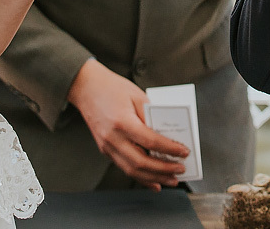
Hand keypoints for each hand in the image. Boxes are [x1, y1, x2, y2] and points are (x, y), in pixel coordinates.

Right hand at [67, 59, 188, 189]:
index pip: (150, 141)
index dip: (169, 149)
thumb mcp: (137, 95)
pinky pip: (124, 167)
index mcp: (122, 122)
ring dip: (154, 178)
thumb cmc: (111, 88)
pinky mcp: (105, 150)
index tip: (184, 152)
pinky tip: (153, 181)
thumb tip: (168, 133)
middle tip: (180, 169)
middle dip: (164, 169)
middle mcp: (112, 138)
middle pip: (141, 162)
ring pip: (132, 170)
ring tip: (171, 179)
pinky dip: (141, 177)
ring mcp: (107, 146)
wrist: (85, 87)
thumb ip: (152, 115)